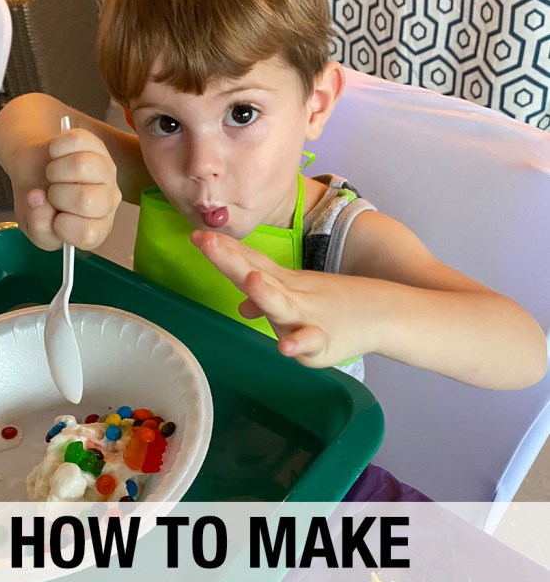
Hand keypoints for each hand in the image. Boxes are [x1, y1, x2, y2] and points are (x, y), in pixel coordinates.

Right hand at [18, 127, 121, 251]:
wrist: (34, 170)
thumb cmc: (39, 204)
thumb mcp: (32, 227)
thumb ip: (38, 227)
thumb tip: (39, 199)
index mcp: (97, 228)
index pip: (87, 234)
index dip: (60, 226)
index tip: (53, 218)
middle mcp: (109, 201)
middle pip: (86, 200)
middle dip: (56, 196)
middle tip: (51, 194)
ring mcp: (106, 170)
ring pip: (82, 166)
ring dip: (55, 170)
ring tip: (53, 175)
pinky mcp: (96, 144)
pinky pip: (76, 141)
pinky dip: (56, 148)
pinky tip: (56, 155)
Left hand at [190, 230, 378, 368]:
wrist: (384, 314)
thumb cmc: (336, 306)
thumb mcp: (296, 301)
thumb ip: (266, 301)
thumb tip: (241, 308)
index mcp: (281, 284)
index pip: (248, 261)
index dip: (223, 249)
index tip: (196, 233)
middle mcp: (289, 295)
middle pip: (255, 274)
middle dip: (229, 259)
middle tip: (204, 240)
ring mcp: (305, 317)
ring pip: (280, 306)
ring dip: (264, 295)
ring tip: (250, 281)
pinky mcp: (323, 342)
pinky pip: (309, 343)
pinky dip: (298, 345)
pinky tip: (285, 348)